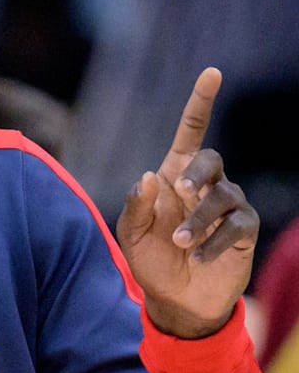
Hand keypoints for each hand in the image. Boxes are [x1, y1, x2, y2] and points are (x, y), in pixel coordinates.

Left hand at [115, 67, 258, 338]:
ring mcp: (225, 208)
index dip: (201, 103)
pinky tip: (197, 256)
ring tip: (180, 242)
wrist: (175, 300)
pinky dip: (214, 241)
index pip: (191, 132)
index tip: (212, 73)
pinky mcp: (242, 232)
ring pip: (224, 195)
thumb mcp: (131, 234)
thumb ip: (137, 205)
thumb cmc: (151, 260)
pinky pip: (236, 225)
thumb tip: (151, 176)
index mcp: (174, 177)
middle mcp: (203, 186)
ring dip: (199, 219)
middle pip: (211, 159)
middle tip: (182, 192)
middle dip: (198, 172)